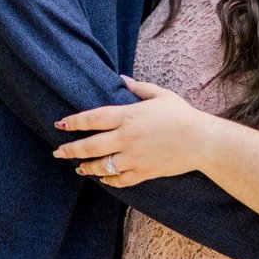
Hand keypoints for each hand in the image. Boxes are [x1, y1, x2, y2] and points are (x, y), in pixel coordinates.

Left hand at [53, 76, 208, 186]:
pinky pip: (118, 180)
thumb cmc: (181, 114)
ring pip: (100, 165)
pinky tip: (102, 177)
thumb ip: (138, 87)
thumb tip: (121, 79)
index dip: (73, 122)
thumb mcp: (160, 94)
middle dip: (70, 149)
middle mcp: (126, 137)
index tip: (60, 125)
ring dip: (86, 167)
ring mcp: (133, 157)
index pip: (92, 119)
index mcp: (128, 116)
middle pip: (89, 146)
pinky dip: (108, 179)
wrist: (201, 141)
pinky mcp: (142, 172)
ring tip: (78, 167)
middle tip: (57, 152)